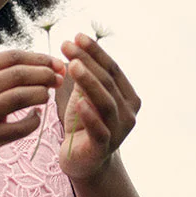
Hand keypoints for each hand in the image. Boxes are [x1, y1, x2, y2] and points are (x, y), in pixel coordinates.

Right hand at [0, 50, 64, 170]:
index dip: (40, 58)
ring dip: (41, 95)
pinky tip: (36, 117)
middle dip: (45, 74)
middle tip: (58, 79)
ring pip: (21, 97)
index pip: (12, 57)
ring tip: (46, 95)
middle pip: (19, 74)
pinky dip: (34, 121)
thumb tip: (42, 64)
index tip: (56, 63)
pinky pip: (20, 128)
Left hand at [57, 34, 139, 179]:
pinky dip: (89, 116)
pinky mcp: (103, 148)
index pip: (113, 69)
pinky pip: (99, 130)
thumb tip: (75, 43)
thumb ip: (86, 75)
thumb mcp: (85, 95)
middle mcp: (128, 114)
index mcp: (128, 98)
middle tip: (67, 45)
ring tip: (72, 66)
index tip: (76, 36)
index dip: (96, 52)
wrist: (83, 161)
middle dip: (87, 61)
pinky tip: (78, 102)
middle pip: (108, 82)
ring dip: (89, 82)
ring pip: (105, 103)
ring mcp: (118, 132)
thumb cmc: (84, 124)